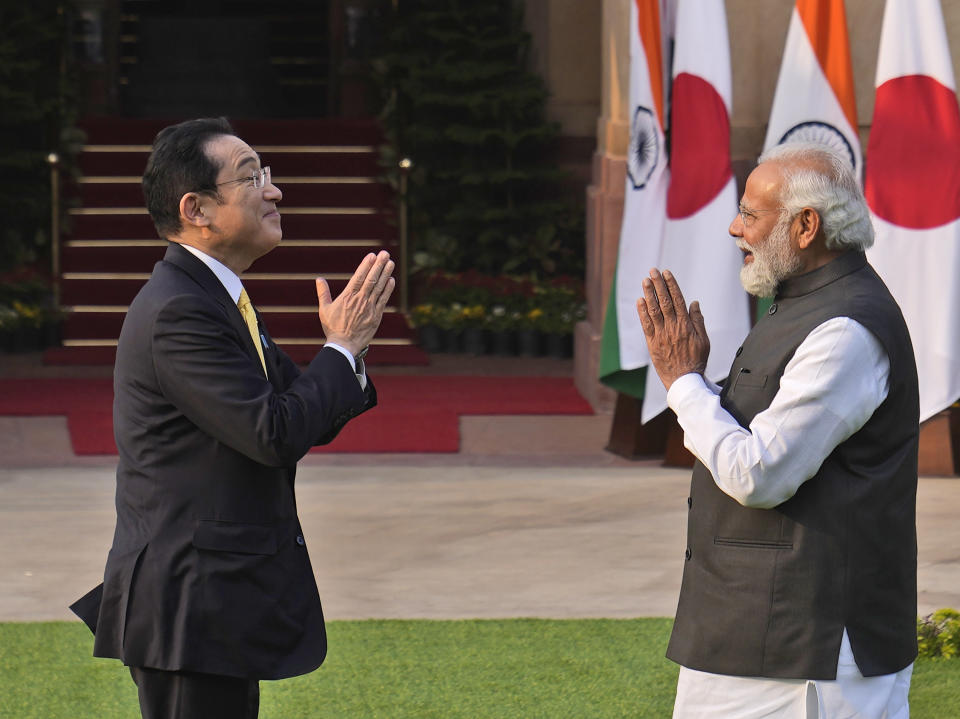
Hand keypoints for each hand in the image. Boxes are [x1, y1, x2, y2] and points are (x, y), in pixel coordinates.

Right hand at [316, 251, 395, 356]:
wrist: (344, 345)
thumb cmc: (333, 327)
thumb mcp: (324, 309)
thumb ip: (323, 293)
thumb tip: (319, 279)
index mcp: (347, 296)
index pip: (359, 277)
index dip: (366, 265)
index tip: (372, 255)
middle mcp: (360, 300)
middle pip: (371, 279)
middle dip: (379, 265)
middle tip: (385, 254)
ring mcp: (369, 307)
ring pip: (379, 287)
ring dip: (386, 274)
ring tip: (391, 263)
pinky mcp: (376, 316)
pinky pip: (383, 300)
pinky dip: (388, 289)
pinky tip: (391, 280)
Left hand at [635, 268, 709, 389]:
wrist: (684, 380)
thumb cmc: (696, 360)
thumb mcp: (704, 340)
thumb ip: (698, 321)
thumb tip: (694, 303)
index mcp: (686, 325)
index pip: (678, 300)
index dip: (671, 285)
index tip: (667, 273)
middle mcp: (673, 327)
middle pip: (664, 301)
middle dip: (658, 284)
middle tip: (653, 271)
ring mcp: (661, 335)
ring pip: (654, 310)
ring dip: (649, 294)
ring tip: (645, 281)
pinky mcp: (652, 343)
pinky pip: (646, 325)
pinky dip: (642, 312)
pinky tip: (640, 301)